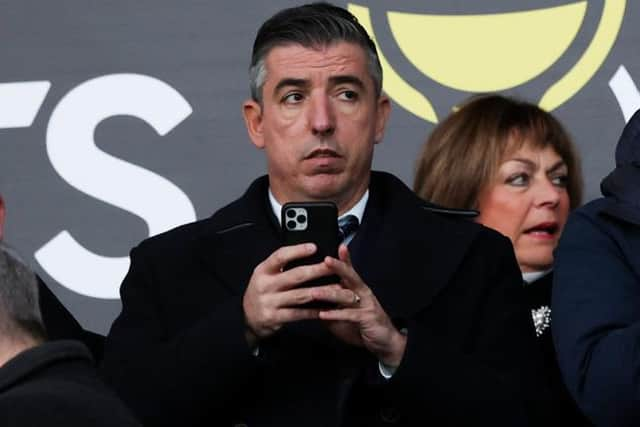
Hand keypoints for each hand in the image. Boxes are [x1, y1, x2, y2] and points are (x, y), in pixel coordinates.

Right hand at [242, 243, 337, 346]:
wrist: (248, 319)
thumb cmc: (263, 292)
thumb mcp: (265, 275)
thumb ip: (281, 266)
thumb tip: (307, 253)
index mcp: (263, 270)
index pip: (280, 256)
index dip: (297, 251)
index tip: (314, 247)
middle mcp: (265, 285)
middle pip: (295, 275)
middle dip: (317, 270)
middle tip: (333, 267)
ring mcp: (270, 302)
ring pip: (300, 295)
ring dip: (321, 291)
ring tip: (337, 288)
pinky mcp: (275, 317)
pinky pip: (298, 313)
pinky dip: (314, 311)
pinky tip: (326, 308)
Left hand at [315, 245, 406, 366]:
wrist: (385, 342)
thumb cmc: (363, 326)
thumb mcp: (343, 315)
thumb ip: (329, 307)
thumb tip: (311, 303)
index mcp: (357, 289)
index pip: (349, 271)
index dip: (344, 259)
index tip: (339, 246)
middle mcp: (363, 293)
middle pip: (350, 276)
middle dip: (338, 267)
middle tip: (326, 260)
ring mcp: (366, 305)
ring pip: (347, 296)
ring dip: (329, 294)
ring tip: (314, 292)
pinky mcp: (367, 318)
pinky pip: (349, 315)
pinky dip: (336, 314)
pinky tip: (323, 314)